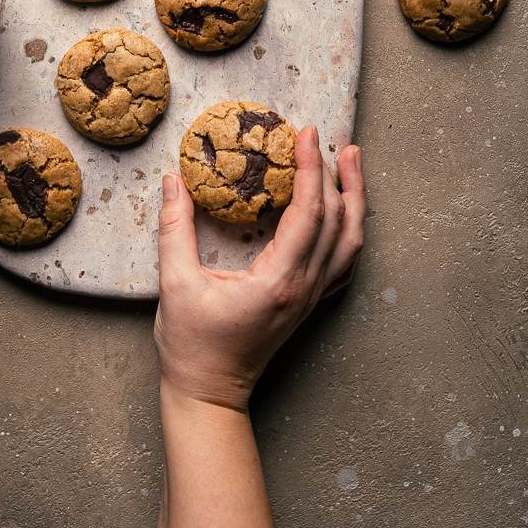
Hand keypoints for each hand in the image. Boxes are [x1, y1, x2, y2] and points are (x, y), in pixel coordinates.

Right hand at [154, 127, 364, 411]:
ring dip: (354, 198)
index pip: (308, 213)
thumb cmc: (192, 345)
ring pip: (350, 242)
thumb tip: (173, 181)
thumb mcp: (176, 283)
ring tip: (350, 162)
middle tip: (327, 137)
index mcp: (278, 281)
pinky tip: (346, 212)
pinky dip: (350, 230)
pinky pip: (344, 263)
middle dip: (336, 174)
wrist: (209, 393)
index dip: (309, 169)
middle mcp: (305, 288)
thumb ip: (175, 228)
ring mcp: (312, 298)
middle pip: (338, 221)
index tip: (304, 134)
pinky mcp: (309, 304)